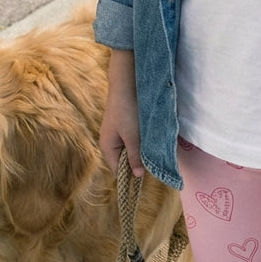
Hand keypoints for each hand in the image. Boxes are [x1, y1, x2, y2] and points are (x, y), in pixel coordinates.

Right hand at [99, 49, 142, 175]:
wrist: (126, 85)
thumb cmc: (127, 111)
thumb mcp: (133, 137)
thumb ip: (135, 157)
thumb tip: (138, 176)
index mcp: (108, 148)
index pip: (118, 171)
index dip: (132, 175)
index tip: (147, 174)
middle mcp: (110, 143)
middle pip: (125, 161)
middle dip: (138, 161)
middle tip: (152, 159)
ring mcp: (117, 134)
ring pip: (131, 150)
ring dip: (141, 150)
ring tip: (151, 147)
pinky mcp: (124, 126)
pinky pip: (133, 140)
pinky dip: (141, 140)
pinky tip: (149, 137)